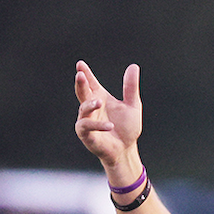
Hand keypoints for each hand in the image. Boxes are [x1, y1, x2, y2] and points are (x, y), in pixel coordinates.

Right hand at [74, 60, 142, 180]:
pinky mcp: (86, 134)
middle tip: (79, 75)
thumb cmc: (127, 128)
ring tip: (99, 102)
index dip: (86, 74)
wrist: (126, 149)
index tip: (80, 64)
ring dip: (90, 105)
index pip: (91, 83)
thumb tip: (134, 66)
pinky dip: (98, 125)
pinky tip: (109, 125)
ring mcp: (87, 120)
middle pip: (83, 92)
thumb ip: (131, 87)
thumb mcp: (133, 105)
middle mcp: (92, 107)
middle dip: (81, 84)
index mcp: (100, 98)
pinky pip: (88, 127)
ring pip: (83, 109)